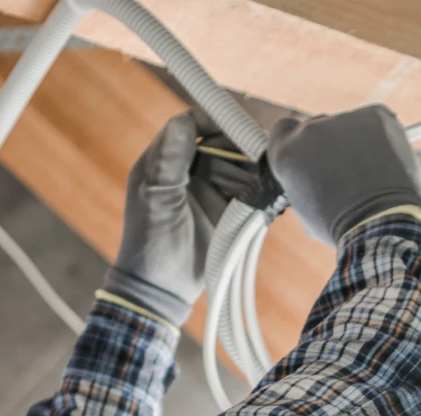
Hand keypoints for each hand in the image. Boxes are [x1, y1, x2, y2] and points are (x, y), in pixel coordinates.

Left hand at [101, 112, 252, 324]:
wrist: (161, 290)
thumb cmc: (150, 242)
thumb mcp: (157, 197)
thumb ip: (171, 158)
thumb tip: (185, 120)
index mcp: (163, 161)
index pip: (190, 126)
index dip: (213, 120)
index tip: (236, 123)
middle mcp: (187, 171)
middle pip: (221, 143)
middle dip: (240, 146)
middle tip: (262, 151)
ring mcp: (208, 190)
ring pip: (238, 166)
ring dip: (253, 168)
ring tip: (269, 174)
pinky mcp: (226, 211)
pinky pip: (247, 191)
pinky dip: (260, 189)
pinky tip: (271, 190)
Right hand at [266, 105, 420, 246]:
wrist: (381, 223)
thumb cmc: (342, 225)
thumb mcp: (306, 207)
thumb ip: (303, 179)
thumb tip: (313, 171)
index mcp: (287, 153)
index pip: (284, 130)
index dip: (298, 142)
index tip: (311, 155)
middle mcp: (310, 130)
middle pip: (318, 128)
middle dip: (330, 145)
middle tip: (348, 173)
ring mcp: (343, 119)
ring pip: (349, 127)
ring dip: (357, 144)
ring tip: (372, 175)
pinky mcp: (375, 116)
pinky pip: (376, 122)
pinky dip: (382, 138)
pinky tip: (387, 163)